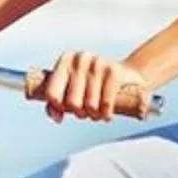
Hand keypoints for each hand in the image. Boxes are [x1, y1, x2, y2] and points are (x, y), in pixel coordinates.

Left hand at [31, 51, 152, 121]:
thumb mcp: (69, 91)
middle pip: (72, 103)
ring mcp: (98, 63)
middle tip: (84, 111)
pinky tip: (106, 115)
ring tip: (95, 112)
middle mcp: (81, 58)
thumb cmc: (89, 86)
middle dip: (79, 112)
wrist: (125, 77)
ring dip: (93, 115)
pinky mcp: (114, 71)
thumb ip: (54, 105)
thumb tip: (57, 118)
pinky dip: (106, 114)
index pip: (52, 94)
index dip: (58, 107)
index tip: (65, 107)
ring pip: (90, 105)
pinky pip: (106, 104)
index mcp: (65, 59)